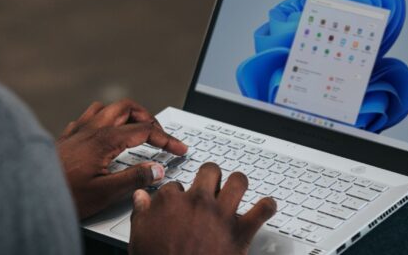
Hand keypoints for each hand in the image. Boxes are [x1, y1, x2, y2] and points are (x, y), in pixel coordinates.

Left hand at [56, 99, 187, 218]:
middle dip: (147, 117)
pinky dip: (103, 120)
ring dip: (125, 114)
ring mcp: (77, 131)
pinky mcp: (66, 138)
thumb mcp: (105, 193)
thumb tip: (157, 169)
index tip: (178, 149)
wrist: (28, 193)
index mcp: (105, 139)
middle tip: (159, 134)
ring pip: (106, 108)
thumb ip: (134, 179)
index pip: (145, 130)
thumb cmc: (63, 195)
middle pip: (127, 107)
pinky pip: (87, 117)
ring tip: (135, 128)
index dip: (167, 139)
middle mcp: (91, 129)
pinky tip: (103, 133)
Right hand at [129, 163, 276, 254]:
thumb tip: (141, 198)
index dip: (178, 193)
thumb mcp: (140, 236)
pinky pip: (263, 210)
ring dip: (238, 183)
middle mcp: (198, 202)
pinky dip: (267, 207)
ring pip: (238, 181)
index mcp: (172, 202)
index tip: (179, 201)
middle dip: (210, 176)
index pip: (175, 185)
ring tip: (236, 188)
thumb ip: (142, 213)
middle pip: (210, 171)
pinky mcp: (241, 231)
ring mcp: (221, 215)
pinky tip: (266, 206)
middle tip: (210, 185)